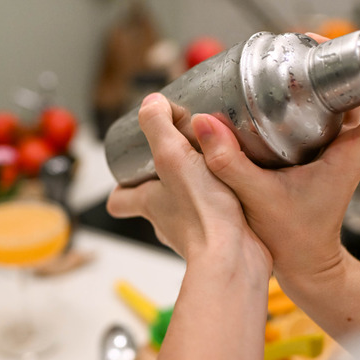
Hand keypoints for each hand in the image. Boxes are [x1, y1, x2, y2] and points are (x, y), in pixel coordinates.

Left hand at [106, 93, 270, 275]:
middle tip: (181, 157)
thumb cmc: (202, 213)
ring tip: (217, 166)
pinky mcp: (222, 238)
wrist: (235, 257)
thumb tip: (151, 102)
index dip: (120, 187)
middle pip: (155, 202)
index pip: (119, 200)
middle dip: (165, 181)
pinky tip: (241, 187)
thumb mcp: (173, 155)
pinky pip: (218, 217)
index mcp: (148, 204)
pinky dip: (224, 203)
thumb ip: (159, 125)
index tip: (129, 171)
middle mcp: (167, 222)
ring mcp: (194, 234)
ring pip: (187, 209)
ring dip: (198, 190)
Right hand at [197, 35, 359, 289]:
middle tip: (318, 44)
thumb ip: (230, 163)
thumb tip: (205, 123)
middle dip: (352, 60)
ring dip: (332, 74)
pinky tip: (282, 86)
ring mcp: (336, 149)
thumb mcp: (257, 199)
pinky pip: (325, 113)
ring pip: (346, 99)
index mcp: (350, 156)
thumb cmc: (294, 241)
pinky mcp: (318, 152)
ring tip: (299, 55)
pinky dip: (312, 93)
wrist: (305, 267)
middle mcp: (349, 147)